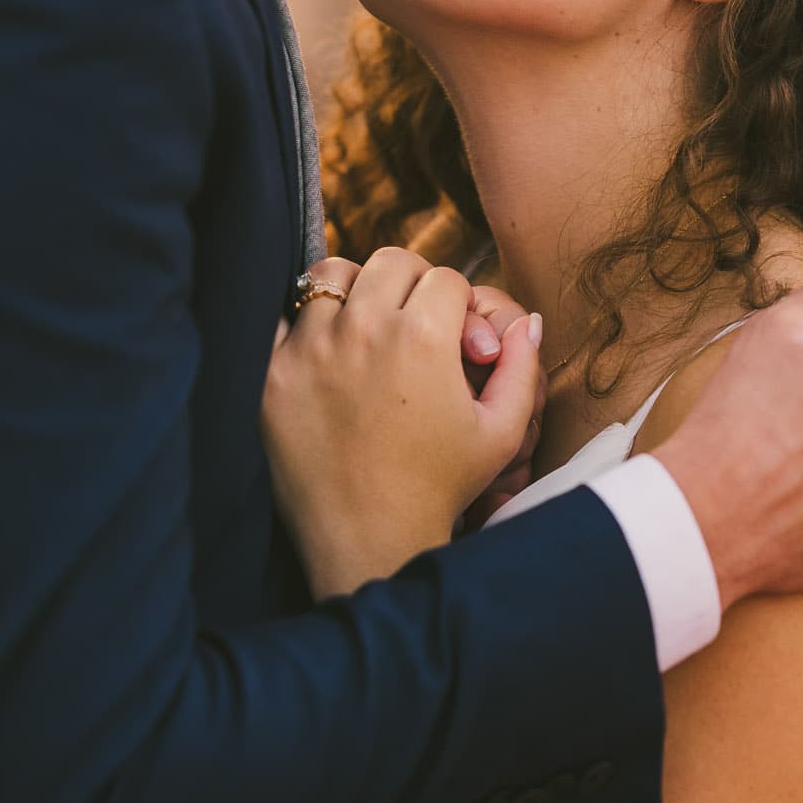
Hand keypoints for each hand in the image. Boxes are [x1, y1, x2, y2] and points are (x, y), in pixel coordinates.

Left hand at [260, 251, 540, 596]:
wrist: (369, 540)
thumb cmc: (440, 488)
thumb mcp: (502, 433)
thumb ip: (523, 367)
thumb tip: (528, 321)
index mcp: (424, 337)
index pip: (445, 277)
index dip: (458, 301)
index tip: (454, 330)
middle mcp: (365, 330)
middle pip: (391, 261)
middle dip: (412, 283)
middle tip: (415, 319)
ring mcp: (312, 349)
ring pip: (332, 276)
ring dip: (355, 291)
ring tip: (366, 325)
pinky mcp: (274, 374)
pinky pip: (283, 316)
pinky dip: (303, 323)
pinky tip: (324, 350)